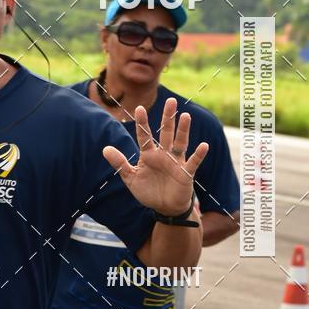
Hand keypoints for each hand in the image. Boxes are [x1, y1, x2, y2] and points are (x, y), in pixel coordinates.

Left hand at [103, 98, 208, 215]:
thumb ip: (120, 163)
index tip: (139, 108)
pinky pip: (193, 162)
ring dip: (183, 130)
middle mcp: (163, 154)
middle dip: (168, 117)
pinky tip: (203, 145)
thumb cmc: (148, 191)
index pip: (145, 136)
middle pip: (166, 133)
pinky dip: (199, 154)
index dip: (142, 123)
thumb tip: (105, 149)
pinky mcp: (186, 173)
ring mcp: (176, 162)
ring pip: (180, 143)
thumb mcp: (131, 178)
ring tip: (185, 116)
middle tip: (171, 100)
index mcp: (149, 154)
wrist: (164, 208)